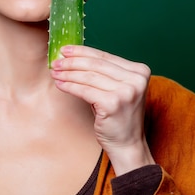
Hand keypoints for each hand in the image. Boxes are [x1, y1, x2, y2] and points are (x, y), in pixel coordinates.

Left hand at [50, 45, 154, 174]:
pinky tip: (60, 84)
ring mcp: (126, 92)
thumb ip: (103, 72)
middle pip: (96, 65)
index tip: (65, 50)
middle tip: (56, 62)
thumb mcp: (117, 89)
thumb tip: (73, 56)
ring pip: (88, 77)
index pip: (105, 56)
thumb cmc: (118, 115)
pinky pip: (85, 91)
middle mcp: (136, 79)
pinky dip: (70, 86)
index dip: (82, 51)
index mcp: (140, 71)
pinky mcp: (113, 103)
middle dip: (72, 62)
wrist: (127, 144)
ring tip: (55, 73)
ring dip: (68, 74)